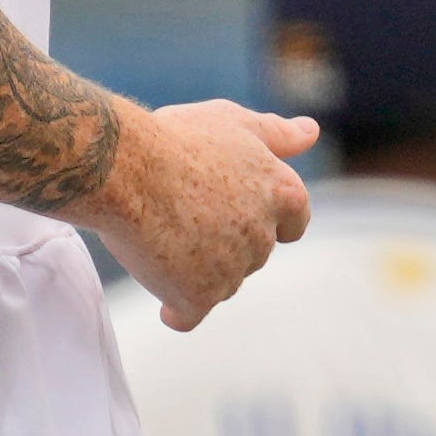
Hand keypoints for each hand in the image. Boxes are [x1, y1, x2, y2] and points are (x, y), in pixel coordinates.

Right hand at [90, 100, 317, 331]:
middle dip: (224, 241)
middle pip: (251, 254)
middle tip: (182, 211)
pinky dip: (177, 308)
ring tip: (162, 234)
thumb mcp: (232, 121)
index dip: (265, 218)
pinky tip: (162, 296)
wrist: (125, 168)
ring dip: (197, 270)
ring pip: (220, 283)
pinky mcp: (197, 297)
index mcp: (283, 194)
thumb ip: (277, 133)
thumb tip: (311, 131)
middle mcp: (265, 237)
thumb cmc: (176, 138)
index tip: (233, 211)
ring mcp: (232, 271)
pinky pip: (189, 314)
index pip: (293, 224)